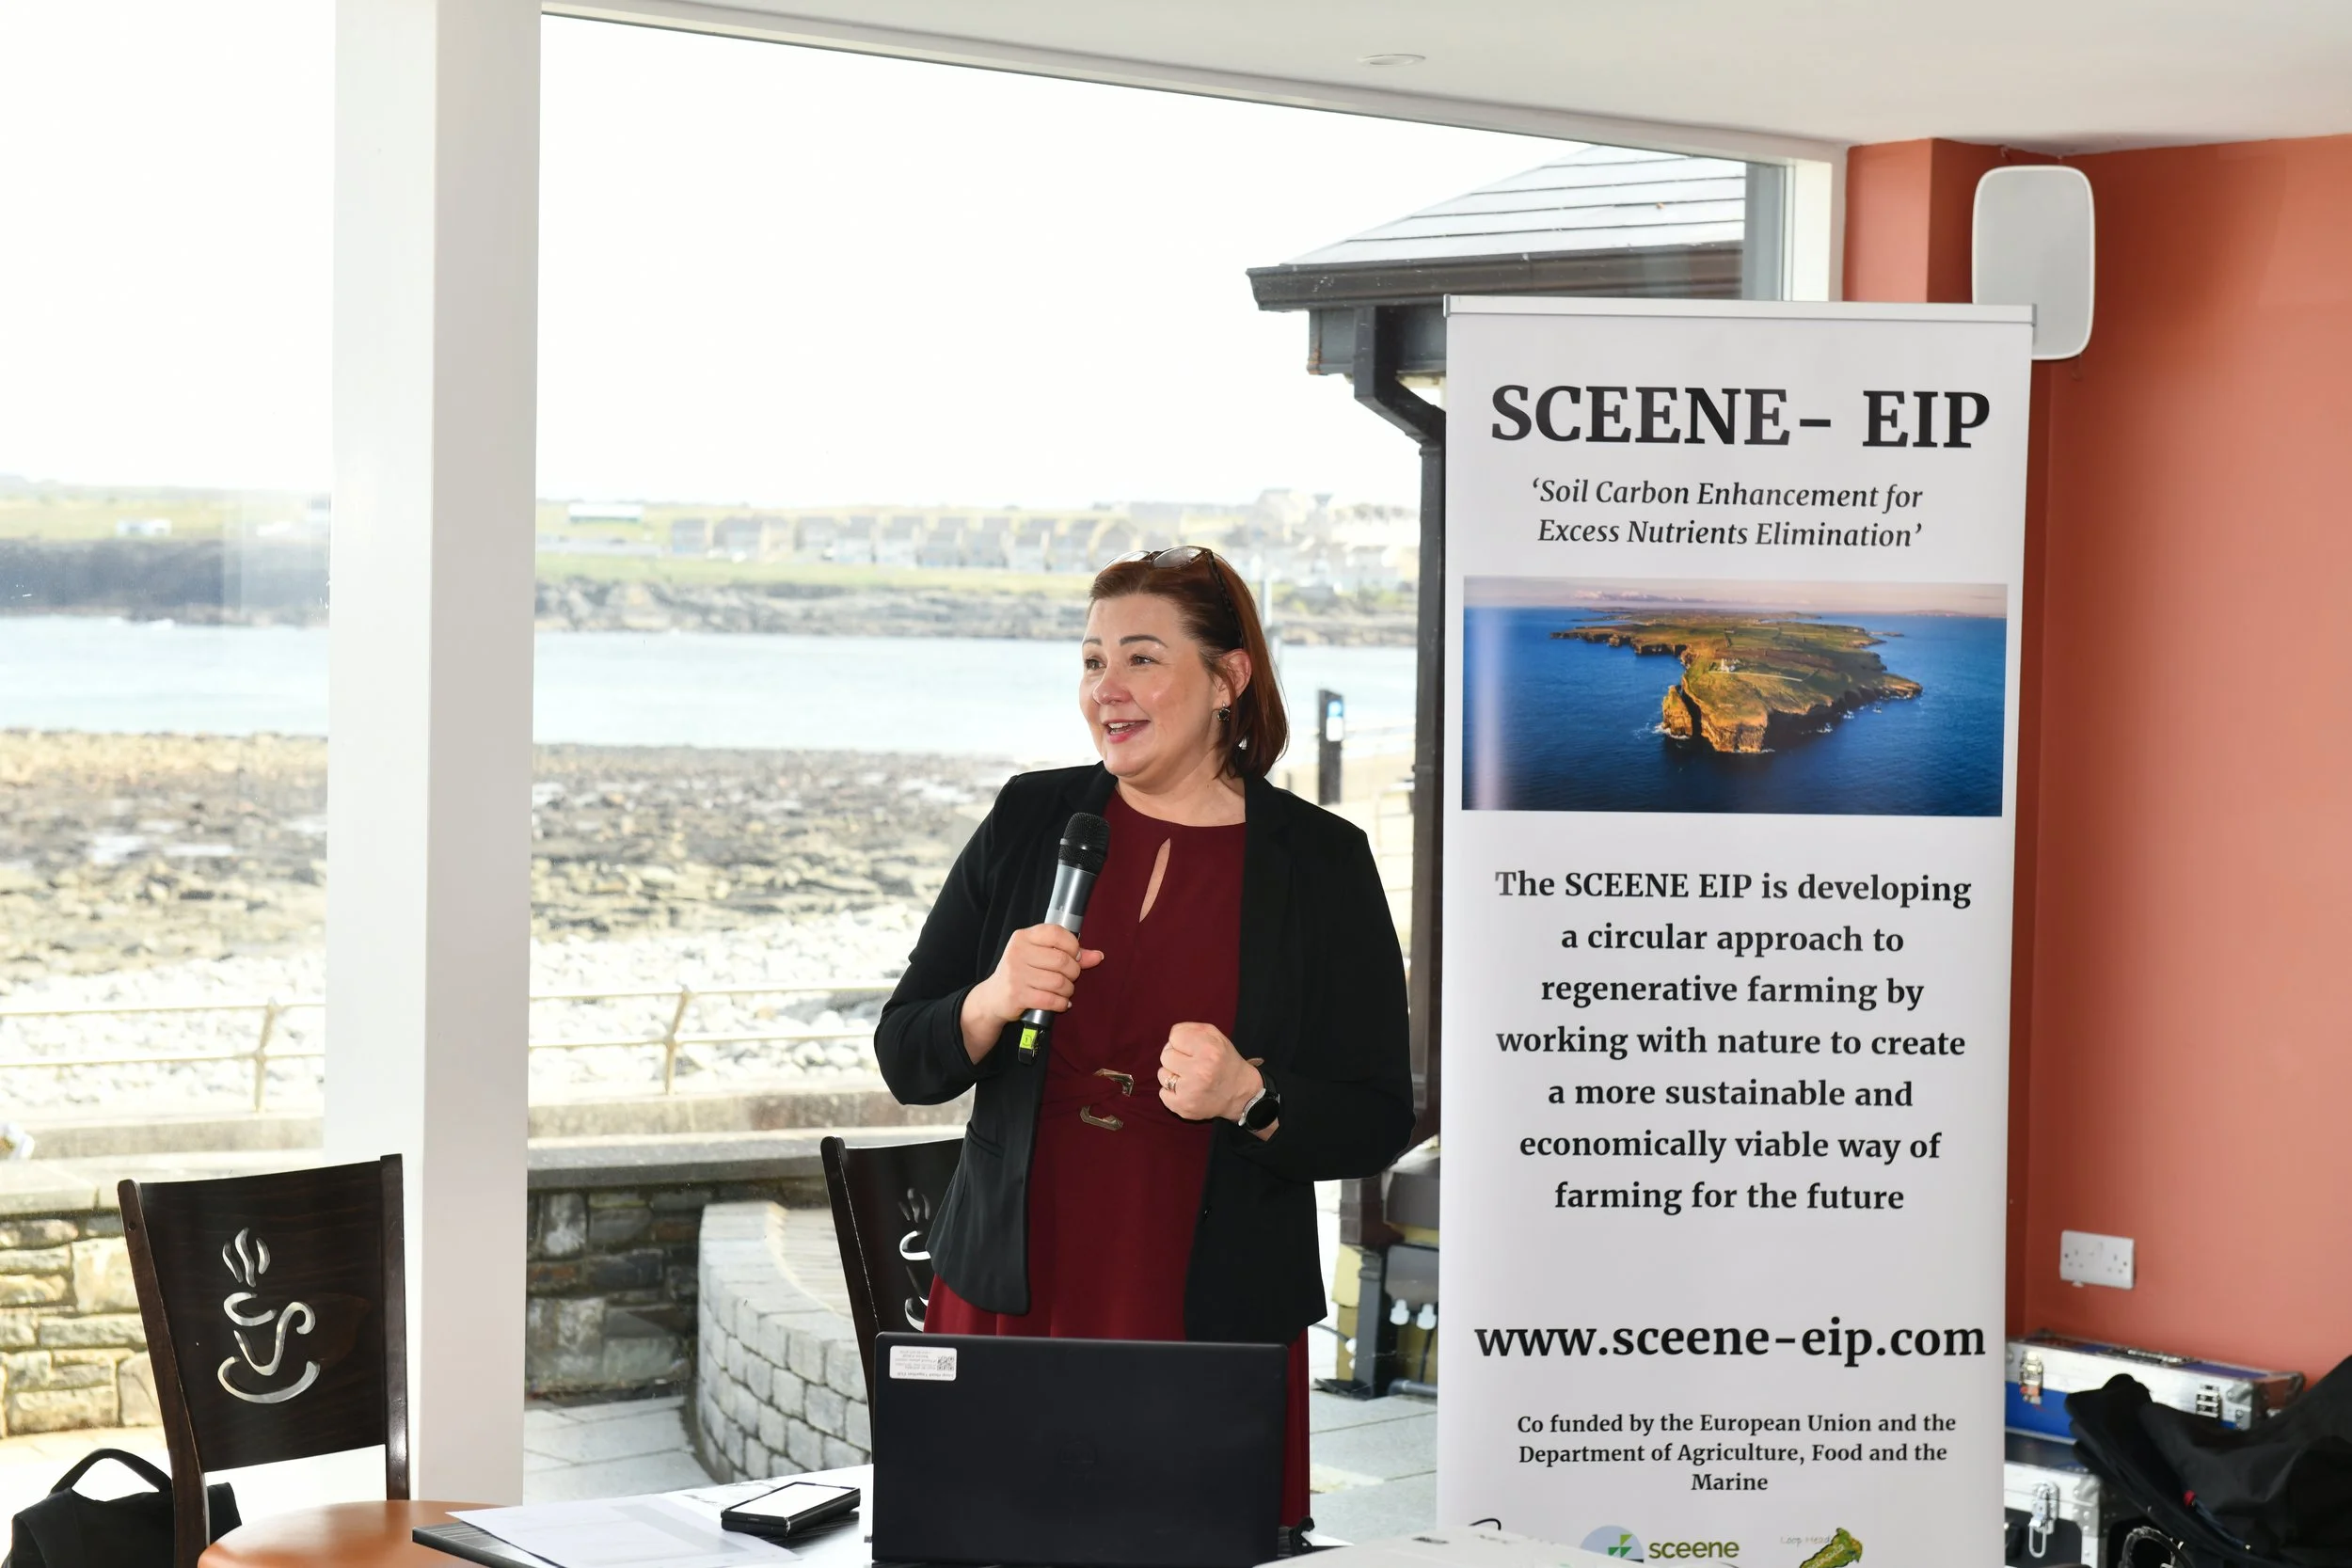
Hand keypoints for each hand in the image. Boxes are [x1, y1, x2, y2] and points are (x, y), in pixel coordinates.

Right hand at [960, 924, 1103, 1059]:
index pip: (1056, 933)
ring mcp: (1016, 974)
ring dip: (1068, 990)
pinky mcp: (1017, 995)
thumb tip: (1098, 956)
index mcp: (1023, 937)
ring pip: (1059, 982)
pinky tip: (1061, 1003)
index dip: (1072, 945)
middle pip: (1061, 960)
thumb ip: (1070, 954)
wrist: (993, 997)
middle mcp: (1018, 952)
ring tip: (1064, 991)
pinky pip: (1051, 1000)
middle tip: (1070, 977)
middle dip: (1073, 972)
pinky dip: (1061, 1003)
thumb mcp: (1040, 957)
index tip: (1075, 955)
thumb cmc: (1021, 973)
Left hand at [1157, 1022, 1261, 1123]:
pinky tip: (1185, 1090)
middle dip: (1176, 1058)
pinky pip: (1162, 1094)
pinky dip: (1171, 1092)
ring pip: (1162, 1074)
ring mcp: (1190, 1091)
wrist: (1240, 1093)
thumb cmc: (1225, 1061)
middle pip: (1166, 1055)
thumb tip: (1172, 1036)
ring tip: (1188, 1077)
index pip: (1175, 1036)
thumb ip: (1191, 1029)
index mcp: (1208, 1050)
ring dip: (1172, 1074)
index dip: (1182, 1042)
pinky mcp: (1184, 1107)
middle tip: (1190, 1064)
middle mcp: (1200, 1070)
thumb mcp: (1216, 1037)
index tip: (1191, 1049)